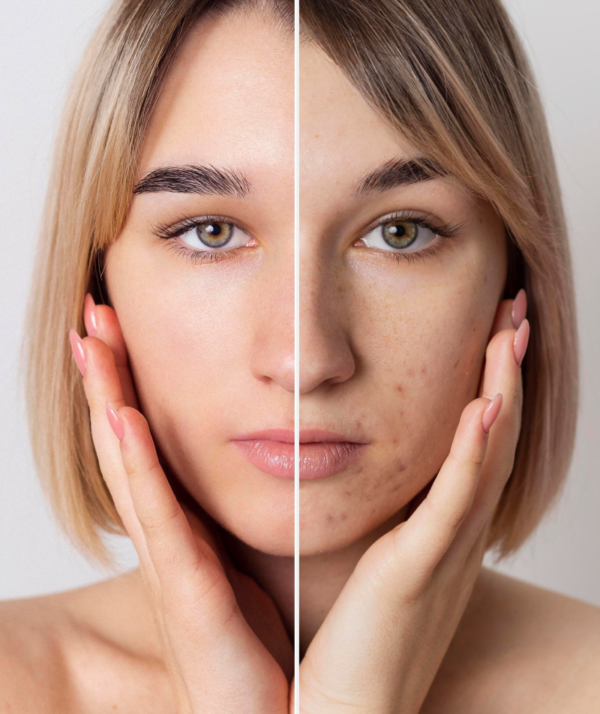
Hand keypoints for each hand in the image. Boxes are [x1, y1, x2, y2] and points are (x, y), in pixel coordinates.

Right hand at [70, 294, 291, 713]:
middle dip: (108, 376)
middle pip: (128, 441)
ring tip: (91, 342)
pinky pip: (158, 519)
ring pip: (130, 467)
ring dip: (107, 401)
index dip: (131, 384)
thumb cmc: (275, 642)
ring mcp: (172, 565)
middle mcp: (171, 539)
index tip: (122, 327)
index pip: (152, 441)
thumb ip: (256, 511)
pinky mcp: (187, 595)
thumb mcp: (260, 560)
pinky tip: (119, 417)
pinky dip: (134, 466)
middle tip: (92, 315)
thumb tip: (285, 454)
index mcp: (191, 527)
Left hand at [298, 291, 529, 712]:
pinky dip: (473, 455)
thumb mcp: (374, 563)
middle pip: (493, 438)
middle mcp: (455, 535)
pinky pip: (454, 504)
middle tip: (514, 314)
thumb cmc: (350, 639)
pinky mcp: (418, 572)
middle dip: (506, 373)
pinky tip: (484, 409)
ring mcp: (443, 552)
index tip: (491, 333)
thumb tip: (353, 468)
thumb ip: (380, 518)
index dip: (491, 386)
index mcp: (442, 530)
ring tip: (510, 334)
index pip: (476, 444)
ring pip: (484, 458)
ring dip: (501, 394)